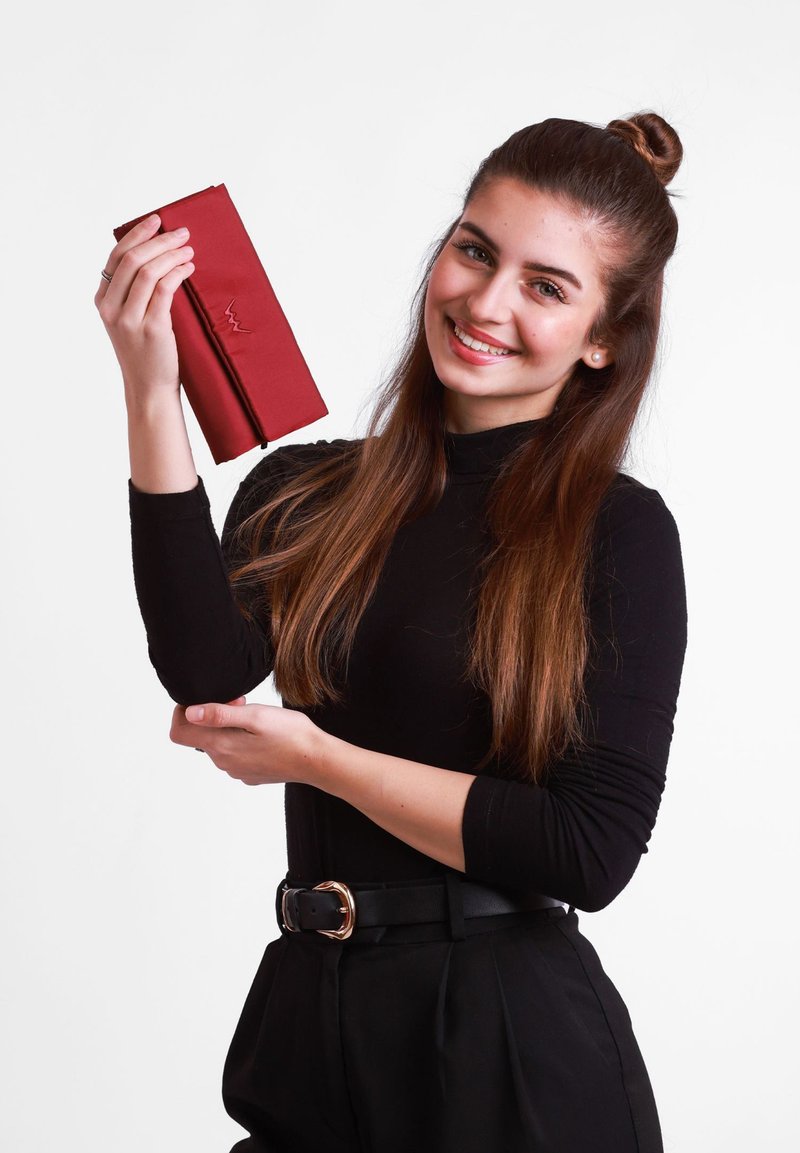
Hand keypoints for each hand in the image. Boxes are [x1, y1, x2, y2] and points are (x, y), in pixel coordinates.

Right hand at [94, 213, 195, 403]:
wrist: (149, 389)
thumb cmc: (146, 353)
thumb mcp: (130, 320)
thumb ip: (134, 293)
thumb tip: (156, 257)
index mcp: (102, 301)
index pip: (116, 257)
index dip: (137, 235)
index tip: (156, 221)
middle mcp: (111, 308)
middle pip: (133, 259)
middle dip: (159, 240)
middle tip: (182, 233)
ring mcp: (129, 319)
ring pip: (148, 271)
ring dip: (172, 255)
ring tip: (189, 250)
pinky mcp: (152, 328)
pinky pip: (164, 290)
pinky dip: (178, 273)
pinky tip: (189, 269)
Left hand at [169, 697, 321, 785]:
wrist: (316, 760)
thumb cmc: (290, 734)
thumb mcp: (254, 716)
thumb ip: (219, 714)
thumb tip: (190, 713)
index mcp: (221, 746)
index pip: (178, 733)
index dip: (183, 713)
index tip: (205, 700)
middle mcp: (224, 762)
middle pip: (200, 737)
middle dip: (212, 716)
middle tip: (240, 704)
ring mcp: (237, 770)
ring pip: (219, 744)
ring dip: (229, 728)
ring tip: (255, 718)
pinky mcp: (250, 773)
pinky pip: (235, 754)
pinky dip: (242, 741)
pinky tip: (263, 734)